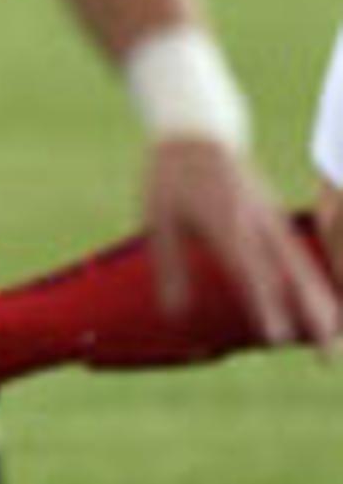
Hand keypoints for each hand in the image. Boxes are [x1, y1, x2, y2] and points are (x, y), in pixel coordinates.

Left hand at [144, 138, 342, 356]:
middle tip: (328, 353)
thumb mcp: (158, 220)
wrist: (198, 130)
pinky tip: (325, 305)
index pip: (250, 272)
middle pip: (292, 275)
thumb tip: (176, 314)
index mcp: (225, 224)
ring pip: (304, 267)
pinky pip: (301, 255)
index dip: (266, 305)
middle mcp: (256, 224)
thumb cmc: (170, 177)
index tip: (278, 337)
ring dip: (321, 302)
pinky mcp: (275, 219)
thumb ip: (169, 267)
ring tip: (334, 337)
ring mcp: (271, 221)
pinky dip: (315, 281)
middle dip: (312, 314)